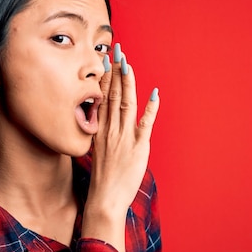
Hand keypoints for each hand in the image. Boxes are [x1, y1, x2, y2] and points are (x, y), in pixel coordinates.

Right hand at [82, 43, 159, 251]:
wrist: (105, 200)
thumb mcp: (97, 152)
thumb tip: (105, 123)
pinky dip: (151, 108)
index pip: (101, 98)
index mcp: (99, 131)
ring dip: (128, 82)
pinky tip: (154, 93)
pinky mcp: (138, 147)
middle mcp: (110, 130)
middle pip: (113, 94)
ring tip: (127, 63)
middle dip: (115, 71)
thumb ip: (102, 135)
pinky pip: (145, 123)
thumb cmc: (103, 179)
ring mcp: (124, 137)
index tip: (105, 60)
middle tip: (116, 51)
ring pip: (126, 103)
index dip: (104, 77)